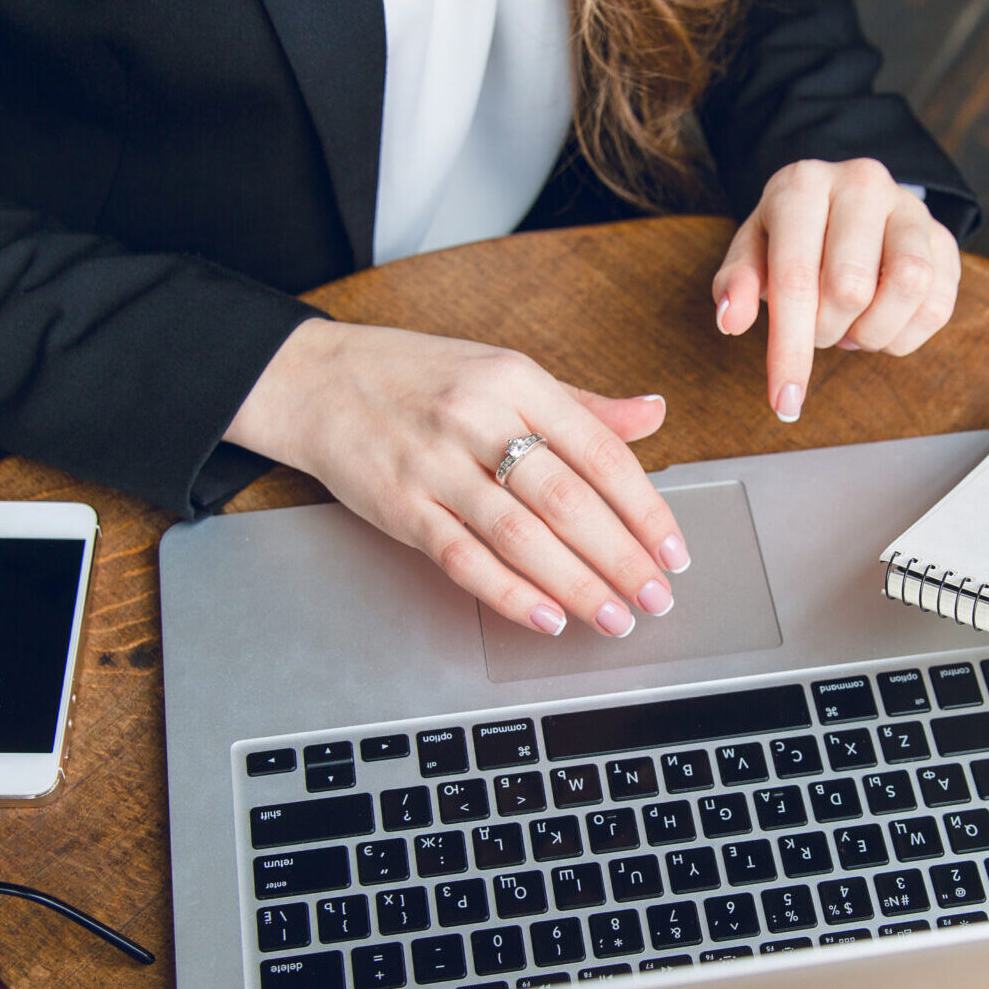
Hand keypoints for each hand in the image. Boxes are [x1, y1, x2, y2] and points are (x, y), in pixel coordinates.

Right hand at [225, 319, 689, 638]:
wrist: (315, 380)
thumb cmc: (414, 377)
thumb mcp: (502, 371)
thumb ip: (580, 405)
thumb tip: (653, 416)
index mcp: (516, 379)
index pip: (600, 451)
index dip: (645, 508)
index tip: (674, 552)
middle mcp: (479, 418)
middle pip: (567, 500)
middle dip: (621, 558)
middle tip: (655, 598)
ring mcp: (436, 464)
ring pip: (521, 535)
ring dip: (576, 584)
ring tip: (613, 617)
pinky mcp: (400, 505)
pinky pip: (464, 558)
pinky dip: (509, 593)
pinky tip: (545, 617)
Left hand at [711, 158, 960, 420]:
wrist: (844, 204)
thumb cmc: (791, 237)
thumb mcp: (752, 251)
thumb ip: (737, 283)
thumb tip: (731, 320)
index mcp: (803, 185)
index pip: (796, 278)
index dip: (790, 349)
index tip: (785, 402)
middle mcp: (861, 184)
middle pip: (851, 288)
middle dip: (828, 332)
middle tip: (819, 328)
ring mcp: (910, 207)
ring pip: (908, 288)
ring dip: (874, 333)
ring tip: (852, 326)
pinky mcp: (945, 236)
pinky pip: (938, 304)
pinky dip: (905, 336)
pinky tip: (882, 324)